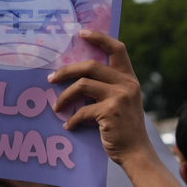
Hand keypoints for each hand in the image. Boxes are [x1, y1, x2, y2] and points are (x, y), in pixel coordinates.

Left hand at [48, 30, 150, 166]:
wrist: (136, 153)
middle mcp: (127, 84)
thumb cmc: (124, 128)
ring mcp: (120, 96)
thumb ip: (108, 87)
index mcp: (129, 78)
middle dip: (66, 71)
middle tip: (50, 79)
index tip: (81, 33)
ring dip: (64, 96)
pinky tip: (68, 126)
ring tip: (56, 107)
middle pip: (90, 65)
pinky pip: (82, 110)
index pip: (117, 49)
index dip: (99, 37)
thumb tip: (77, 78)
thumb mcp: (122, 102)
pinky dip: (72, 119)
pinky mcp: (110, 111)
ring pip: (82, 85)